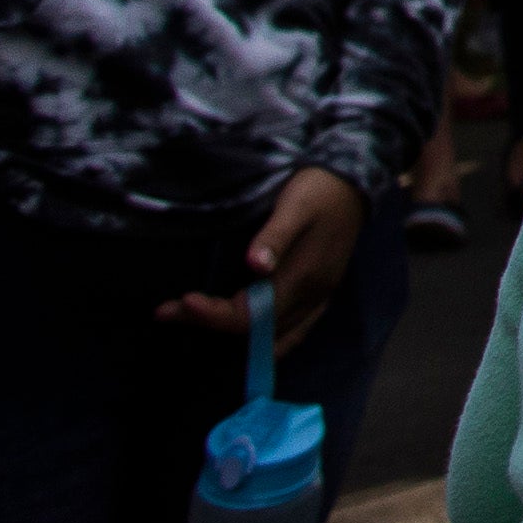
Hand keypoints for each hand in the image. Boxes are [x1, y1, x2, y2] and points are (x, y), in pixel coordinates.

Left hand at [164, 164, 362, 336]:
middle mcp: (311, 297)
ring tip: (194, 318)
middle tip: (168, 310)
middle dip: (209, 322)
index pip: (250, 317)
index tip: (180, 302)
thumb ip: (276, 236)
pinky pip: (293, 331)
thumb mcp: (295, 204)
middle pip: (255, 331)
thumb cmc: (319, 189)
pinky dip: (266, 341)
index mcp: (303, 278)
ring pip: (273, 338)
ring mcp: (318, 298)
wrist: (354, 182)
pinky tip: (248, 336)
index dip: (212, 315)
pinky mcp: (321, 293)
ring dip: (232, 333)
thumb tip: (255, 266)